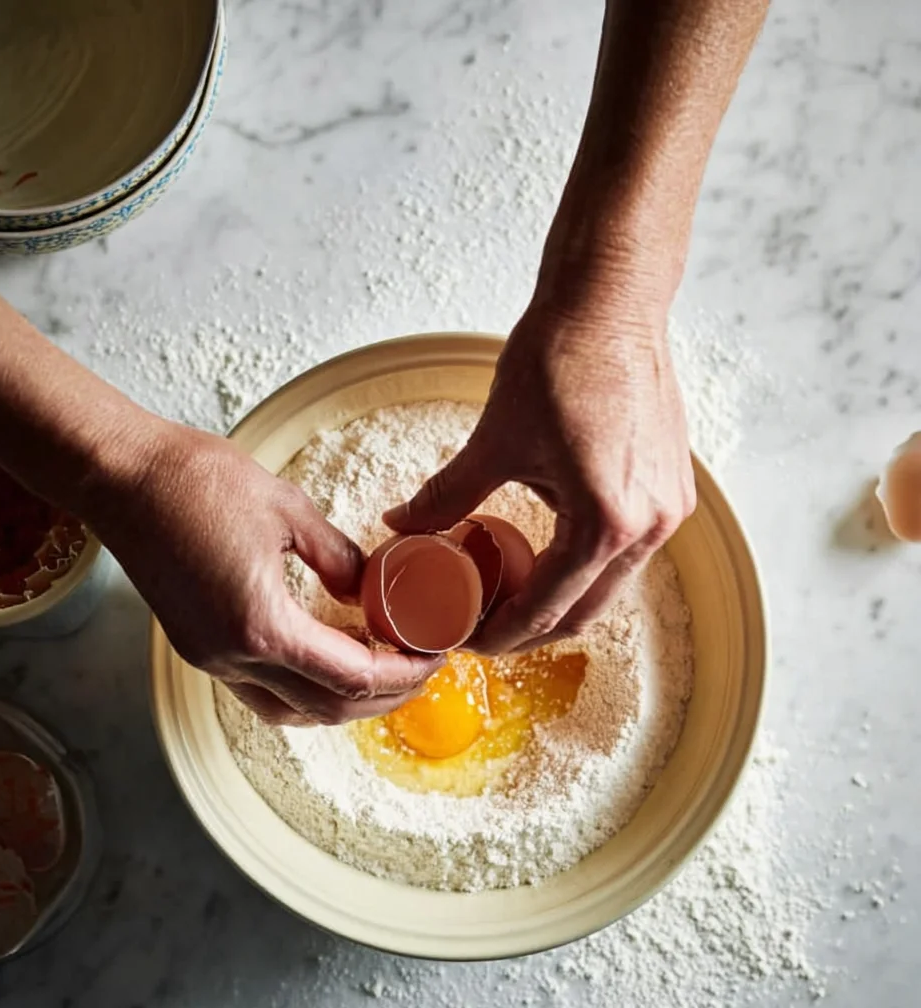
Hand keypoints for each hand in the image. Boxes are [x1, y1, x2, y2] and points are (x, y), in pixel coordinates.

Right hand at [90, 423, 439, 724]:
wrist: (120, 478)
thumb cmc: (197, 483)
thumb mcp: (289, 510)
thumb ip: (338, 558)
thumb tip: (366, 590)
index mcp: (262, 626)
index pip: (351, 676)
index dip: (402, 672)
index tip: (434, 656)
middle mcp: (234, 657)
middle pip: (326, 708)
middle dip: (382, 698)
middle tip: (420, 671)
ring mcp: (210, 658)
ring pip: (290, 711)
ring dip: (341, 702)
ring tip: (380, 672)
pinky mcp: (198, 647)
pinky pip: (261, 691)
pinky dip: (303, 688)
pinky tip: (327, 659)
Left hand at [384, 296, 695, 653]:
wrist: (612, 300)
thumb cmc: (564, 358)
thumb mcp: (495, 440)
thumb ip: (446, 496)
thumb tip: (402, 526)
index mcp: (607, 524)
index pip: (547, 609)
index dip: (501, 633)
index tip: (467, 639)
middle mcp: (650, 526)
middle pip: (585, 612)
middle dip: (531, 627)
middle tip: (482, 624)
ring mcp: (668, 509)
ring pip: (609, 586)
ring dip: (561, 597)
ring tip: (509, 591)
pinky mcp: (672, 488)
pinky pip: (627, 551)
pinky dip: (586, 565)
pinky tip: (548, 552)